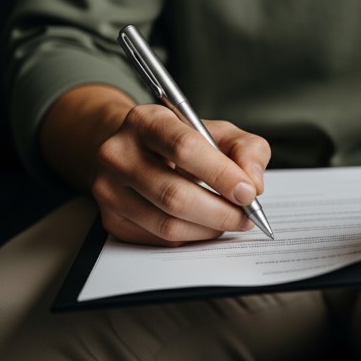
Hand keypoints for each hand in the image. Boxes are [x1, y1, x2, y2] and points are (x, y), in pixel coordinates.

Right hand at [91, 104, 270, 245]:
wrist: (138, 151)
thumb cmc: (184, 141)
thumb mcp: (220, 132)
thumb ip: (246, 149)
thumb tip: (252, 183)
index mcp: (146, 121)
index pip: (183, 147)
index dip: (220, 174)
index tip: (248, 192)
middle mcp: (118, 153)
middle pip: (174, 194)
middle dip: (220, 211)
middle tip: (246, 216)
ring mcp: (109, 189)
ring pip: (167, 223)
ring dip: (208, 228)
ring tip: (230, 220)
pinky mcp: (111, 219)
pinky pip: (159, 239)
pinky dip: (191, 237)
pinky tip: (204, 224)